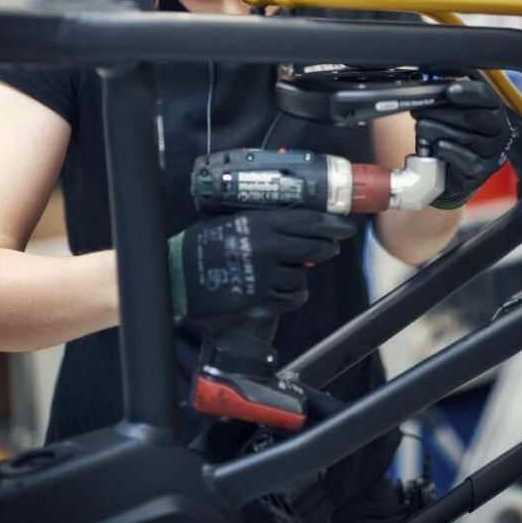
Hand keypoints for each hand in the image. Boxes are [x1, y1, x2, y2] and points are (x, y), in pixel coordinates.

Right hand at [167, 208, 355, 324]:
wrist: (177, 278)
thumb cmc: (201, 245)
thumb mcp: (231, 220)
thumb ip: (263, 221)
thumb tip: (296, 220)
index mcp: (259, 223)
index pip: (307, 220)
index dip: (331, 223)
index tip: (344, 225)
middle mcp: (266, 248)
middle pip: (314, 247)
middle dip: (327, 246)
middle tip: (330, 246)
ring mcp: (265, 277)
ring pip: (302, 274)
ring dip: (300, 272)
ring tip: (285, 269)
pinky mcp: (261, 302)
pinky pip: (292, 297)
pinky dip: (293, 294)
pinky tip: (282, 288)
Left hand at [411, 79, 515, 208]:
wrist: (452, 167)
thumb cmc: (454, 131)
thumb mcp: (454, 104)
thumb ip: (448, 83)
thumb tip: (431, 68)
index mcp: (494, 108)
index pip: (485, 96)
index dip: (467, 92)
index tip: (448, 91)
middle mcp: (499, 130)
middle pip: (475, 118)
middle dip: (443, 112)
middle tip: (420, 110)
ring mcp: (493, 153)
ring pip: (468, 139)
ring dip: (439, 131)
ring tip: (420, 127)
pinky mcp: (483, 173)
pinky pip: (469, 162)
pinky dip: (452, 152)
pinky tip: (438, 146)